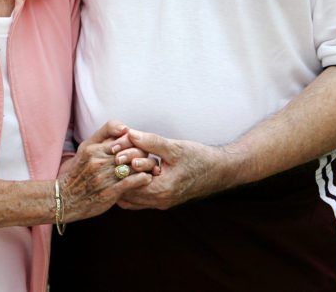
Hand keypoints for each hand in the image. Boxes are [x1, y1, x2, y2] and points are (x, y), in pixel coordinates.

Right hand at [58, 121, 152, 221]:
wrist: (66, 198)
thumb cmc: (79, 171)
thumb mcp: (86, 148)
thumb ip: (104, 134)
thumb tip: (125, 128)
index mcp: (94, 148)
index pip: (123, 137)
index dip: (136, 140)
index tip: (140, 146)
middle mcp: (99, 160)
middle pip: (130, 151)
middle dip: (143, 153)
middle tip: (150, 157)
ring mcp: (104, 176)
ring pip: (133, 166)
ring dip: (146, 166)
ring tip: (153, 168)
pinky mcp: (109, 192)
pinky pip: (131, 182)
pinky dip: (142, 179)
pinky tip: (147, 178)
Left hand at [112, 129, 239, 210]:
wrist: (220, 170)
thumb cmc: (199, 158)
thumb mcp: (174, 147)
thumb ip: (151, 141)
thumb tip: (129, 133)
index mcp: (162, 190)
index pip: (128, 184)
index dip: (119, 166)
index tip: (115, 150)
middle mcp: (160, 201)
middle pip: (127, 193)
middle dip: (120, 174)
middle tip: (116, 155)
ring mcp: (162, 203)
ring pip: (132, 198)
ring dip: (126, 181)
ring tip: (123, 162)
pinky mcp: (164, 200)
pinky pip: (140, 198)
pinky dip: (133, 185)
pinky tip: (132, 169)